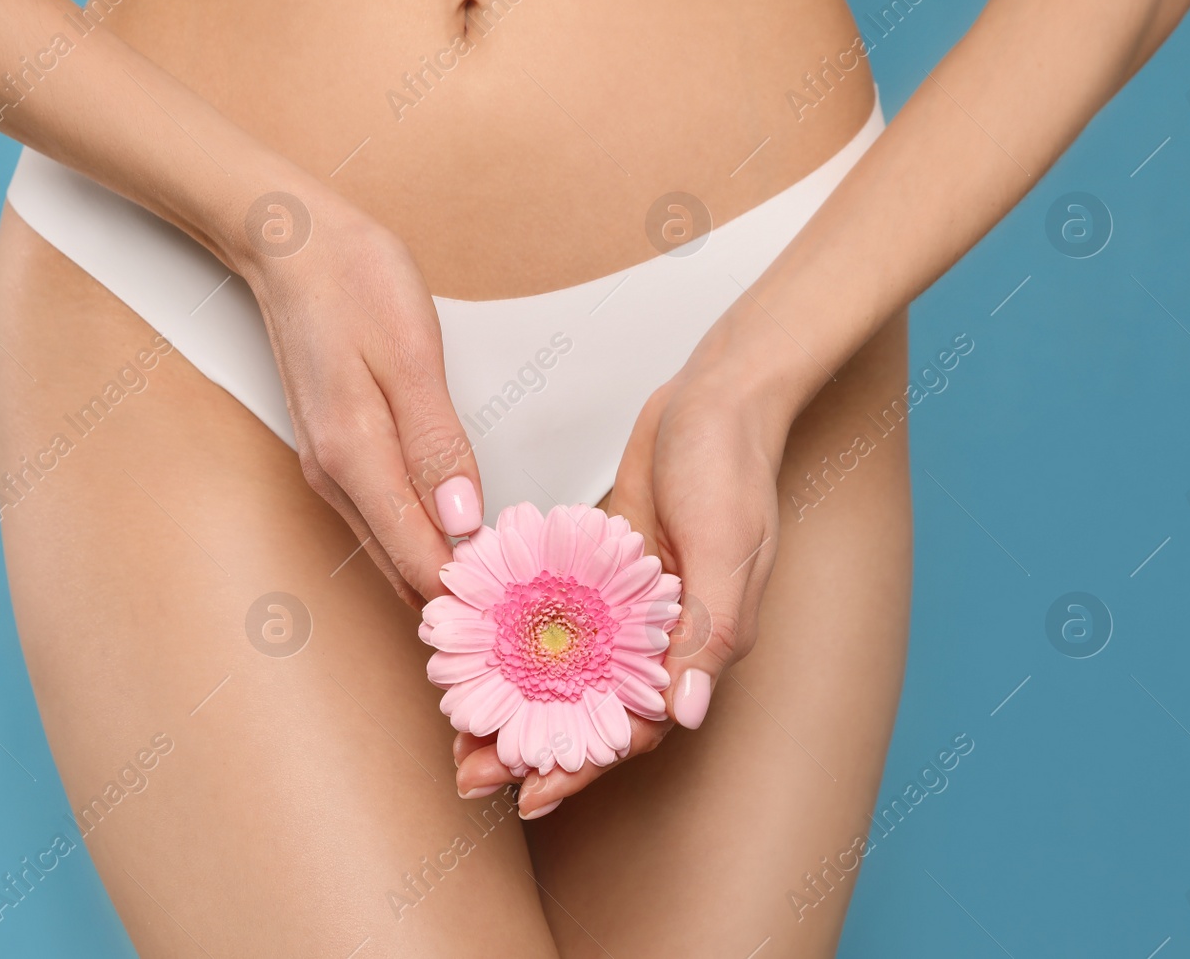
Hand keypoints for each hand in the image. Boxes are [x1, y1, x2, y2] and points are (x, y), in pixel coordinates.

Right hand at [238, 192, 483, 605]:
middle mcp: (334, 478)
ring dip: (442, 569)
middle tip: (527, 609)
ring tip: (506, 582)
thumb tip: (462, 520)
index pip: (418, 560)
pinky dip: (421, 539)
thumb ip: (437, 444)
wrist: (289, 245)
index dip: (470, 594)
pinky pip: (382, 519)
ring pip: (392, 548)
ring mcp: (329, 470)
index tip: (523, 610)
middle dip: (461, 594)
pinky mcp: (335, 454)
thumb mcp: (411, 355)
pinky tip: (460, 535)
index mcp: (355, 457)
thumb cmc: (354, 283)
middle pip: (402, 568)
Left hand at [452, 337, 790, 815]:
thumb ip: (708, 633)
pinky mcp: (600, 571)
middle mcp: (658, 638)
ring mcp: (624, 606)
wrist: (718, 396)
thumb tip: (684, 716)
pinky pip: (552, 619)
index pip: (633, 728)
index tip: (527, 794)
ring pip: (562, 672)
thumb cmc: (731, 468)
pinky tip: (470, 654)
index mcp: (698, 648)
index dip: (582, 765)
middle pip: (587, 711)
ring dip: (515, 703)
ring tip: (457, 731)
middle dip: (531, 748)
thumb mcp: (729, 549)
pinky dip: (515, 640)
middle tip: (467, 773)